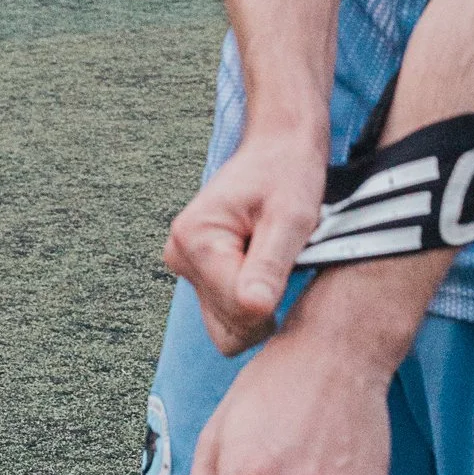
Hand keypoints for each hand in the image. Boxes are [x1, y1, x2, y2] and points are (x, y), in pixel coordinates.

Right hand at [165, 130, 327, 356]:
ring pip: (227, 326)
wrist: (278, 147)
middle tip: (287, 264)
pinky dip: (251, 300)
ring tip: (276, 261)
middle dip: (263, 307)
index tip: (294, 265)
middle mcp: (179, 254)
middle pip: (227, 327)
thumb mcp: (291, 217)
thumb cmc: (288, 174)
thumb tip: (254, 309)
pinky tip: (267, 267)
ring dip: (258, 304)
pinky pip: (226, 313)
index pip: (238, 310)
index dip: (275, 300)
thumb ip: (270, 265)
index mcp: (195, 239)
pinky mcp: (198, 271)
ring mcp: (185, 265)